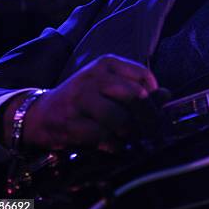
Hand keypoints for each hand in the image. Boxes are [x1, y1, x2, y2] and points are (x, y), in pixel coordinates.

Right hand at [0, 54, 158, 151]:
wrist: (40, 114)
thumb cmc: (83, 99)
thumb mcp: (110, 87)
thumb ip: (137, 89)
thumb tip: (167, 95)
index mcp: (107, 64)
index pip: (144, 77)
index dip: (155, 97)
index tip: (155, 111)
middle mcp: (94, 77)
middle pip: (136, 97)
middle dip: (148, 118)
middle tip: (152, 130)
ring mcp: (80, 98)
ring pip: (120, 119)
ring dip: (130, 134)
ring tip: (130, 138)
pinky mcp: (70, 121)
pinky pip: (103, 137)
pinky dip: (113, 145)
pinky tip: (113, 145)